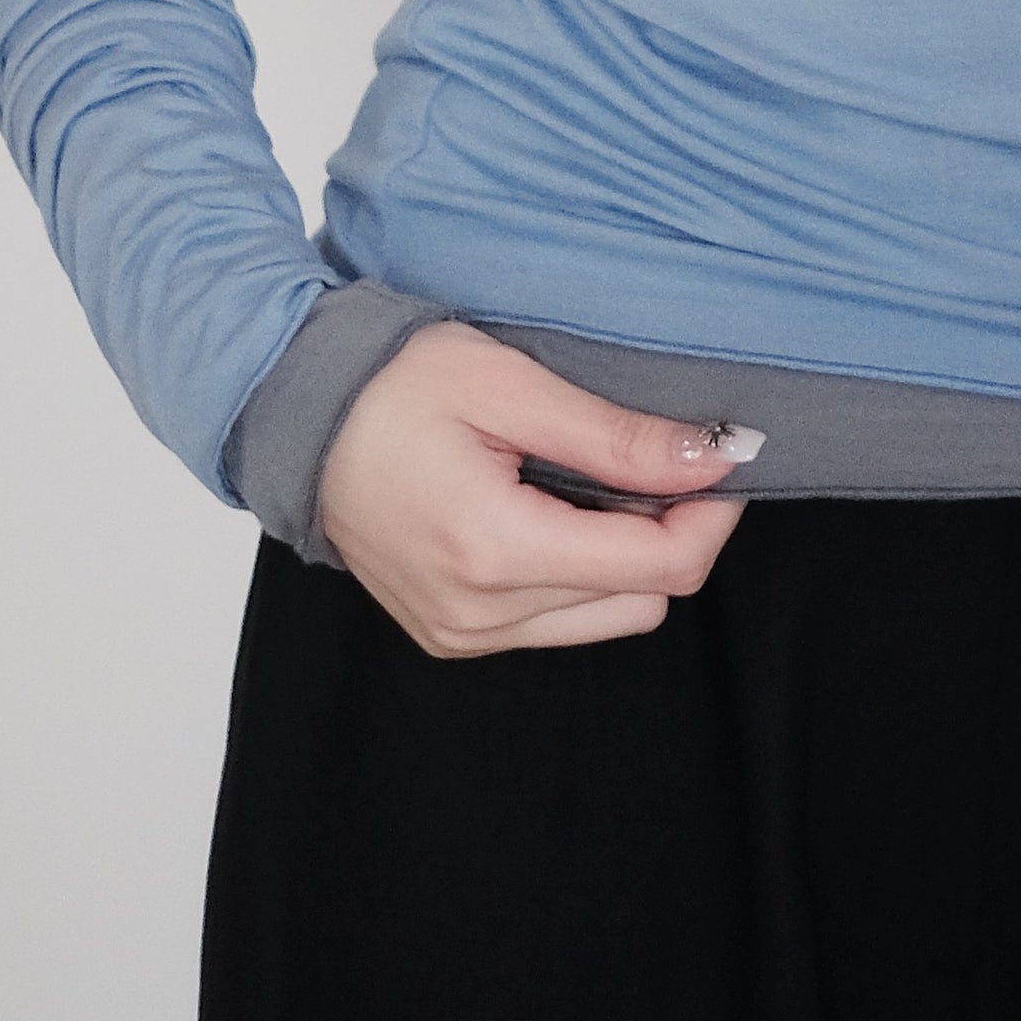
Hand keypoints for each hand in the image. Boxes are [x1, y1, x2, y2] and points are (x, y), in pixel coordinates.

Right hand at [312, 321, 762, 659]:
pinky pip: (554, 623)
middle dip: (669, 531)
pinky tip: (549, 509)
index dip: (710, 514)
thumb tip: (712, 456)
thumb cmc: (394, 385)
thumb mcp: (510, 385)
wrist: (298, 416)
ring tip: (592, 478)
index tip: (722, 454)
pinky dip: (577, 573)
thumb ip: (614, 435)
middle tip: (654, 454)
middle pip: (642, 600)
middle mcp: (479, 614)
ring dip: (624, 557)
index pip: (658, 568)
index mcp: (495, 552)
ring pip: (605, 618)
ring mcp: (462, 634)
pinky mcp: (452, 635)